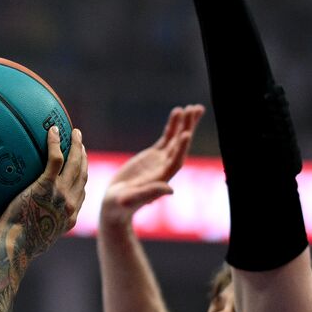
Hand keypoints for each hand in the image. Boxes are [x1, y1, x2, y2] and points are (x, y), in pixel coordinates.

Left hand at [0, 126, 87, 263]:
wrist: (15, 247)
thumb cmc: (17, 246)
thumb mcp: (35, 239)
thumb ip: (37, 225)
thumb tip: (26, 220)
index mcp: (69, 216)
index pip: (81, 192)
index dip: (82, 177)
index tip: (80, 167)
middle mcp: (71, 204)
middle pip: (82, 174)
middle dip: (84, 156)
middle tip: (80, 142)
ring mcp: (61, 194)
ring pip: (75, 164)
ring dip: (77, 146)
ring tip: (74, 133)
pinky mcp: (46, 186)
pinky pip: (56, 159)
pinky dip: (56, 143)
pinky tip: (53, 130)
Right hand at [100, 105, 203, 229]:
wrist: (115, 203)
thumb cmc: (121, 205)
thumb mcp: (132, 199)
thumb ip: (150, 193)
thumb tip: (170, 190)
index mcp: (162, 178)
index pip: (175, 160)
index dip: (181, 147)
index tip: (186, 133)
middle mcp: (166, 167)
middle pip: (180, 145)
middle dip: (188, 128)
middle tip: (196, 110)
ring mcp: (161, 160)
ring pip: (176, 139)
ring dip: (185, 123)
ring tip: (193, 107)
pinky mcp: (153, 156)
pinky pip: (166, 137)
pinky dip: (172, 126)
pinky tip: (178, 112)